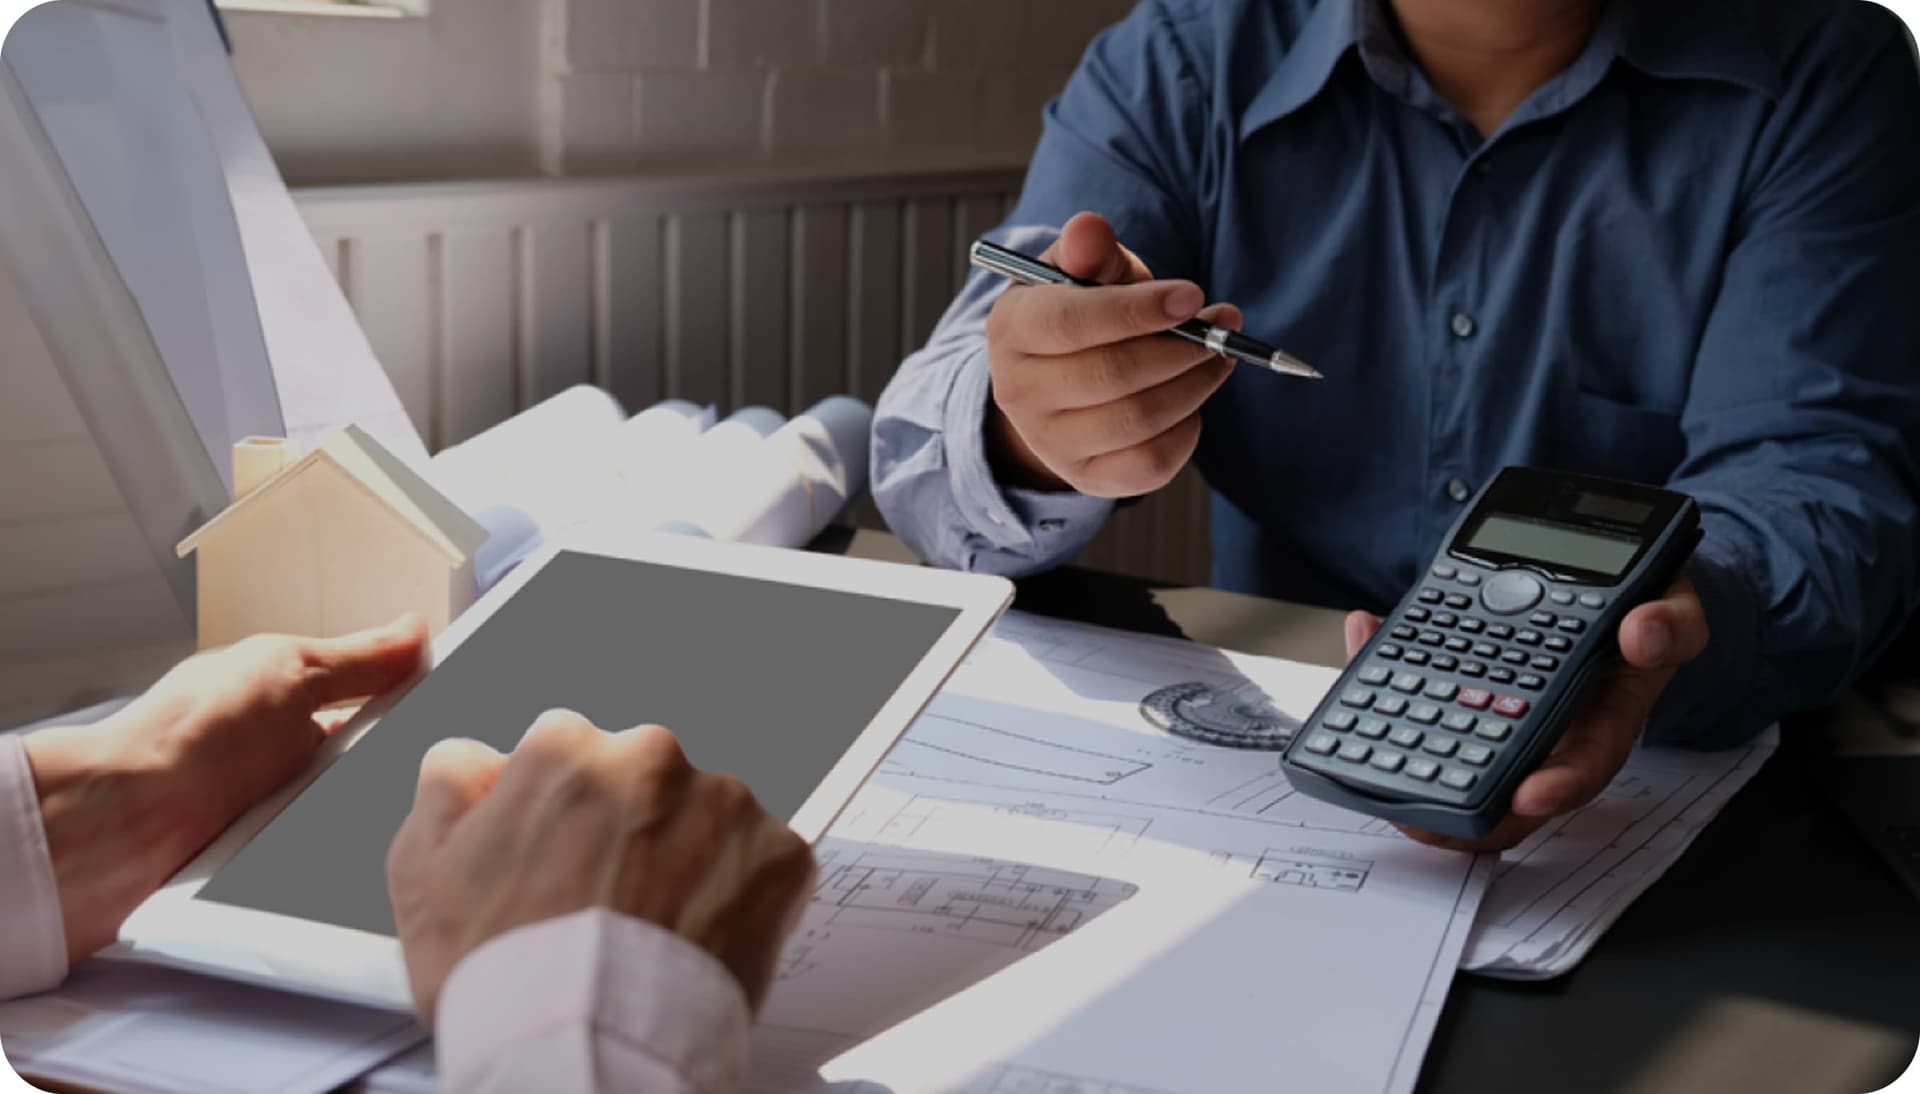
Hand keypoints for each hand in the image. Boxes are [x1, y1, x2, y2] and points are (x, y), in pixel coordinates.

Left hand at [22, 616, 427, 962]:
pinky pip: (333, 854)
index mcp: (284, 695)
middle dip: (397, 761)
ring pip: (356, 807)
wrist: (125, 827)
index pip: (372, 695)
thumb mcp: (290, 670)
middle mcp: (280, 750)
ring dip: (373, 810)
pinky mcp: (272, 859)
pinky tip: (358, 849)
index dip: (412, 701)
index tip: (455, 708)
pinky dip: (345, 852)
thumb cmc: (187, 739)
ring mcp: (276, 806)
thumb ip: (359, 656)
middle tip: (426, 767)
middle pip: (371, 757)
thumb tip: (414, 629)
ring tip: (397, 814)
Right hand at [385, 711, 816, 1024]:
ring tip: (653, 928)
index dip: (561, 811)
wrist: (585, 1051)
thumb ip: (448, 787)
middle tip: (608, 900)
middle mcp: (651, 759)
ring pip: (706, 817)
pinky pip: (762, 860)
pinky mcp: (779, 856)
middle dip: (631, 828)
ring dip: (688, 857)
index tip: (564, 856)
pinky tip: (698, 937)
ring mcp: (723, 805)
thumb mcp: (421, 872)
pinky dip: (740, 894)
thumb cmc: (506, 976)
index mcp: (567, 751)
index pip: (569, 750)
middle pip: (644, 777)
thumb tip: (473, 762)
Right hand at [984, 211, 1239, 495]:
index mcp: (1012, 329)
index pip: (1073, 322)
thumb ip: (1089, 248)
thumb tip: (1090, 229)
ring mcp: (1050, 442)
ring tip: (1216, 358)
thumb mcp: (1082, 273)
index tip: (1192, 296)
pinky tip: (1191, 401)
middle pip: (1112, 375)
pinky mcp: (1087, 477)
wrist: (1058, 381)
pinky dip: (1186, 430)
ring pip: (1138, 420)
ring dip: (1194, 385)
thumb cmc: (1080, 315)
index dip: (1139, 310)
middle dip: (1181, 350)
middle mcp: (1019, 392)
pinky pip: (1150, 464)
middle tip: (1220, 329)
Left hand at [1342, 576, 1709, 851]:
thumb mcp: (1675, 613)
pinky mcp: (1467, 686)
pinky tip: (1364, 644)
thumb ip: (1671, 626)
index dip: (1555, 789)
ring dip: (1410, 761)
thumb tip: (1644, 635)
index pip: (1580, 769)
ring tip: (1369, 756)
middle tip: (1417, 818)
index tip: (1526, 798)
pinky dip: (1392, 673)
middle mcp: (1548, 730)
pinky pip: (1426, 695)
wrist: (1622, 592)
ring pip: (1453, 753)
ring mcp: (1503, 712)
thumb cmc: (1647, 616)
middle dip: (1460, 812)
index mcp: (1602, 721)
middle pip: (1505, 790)